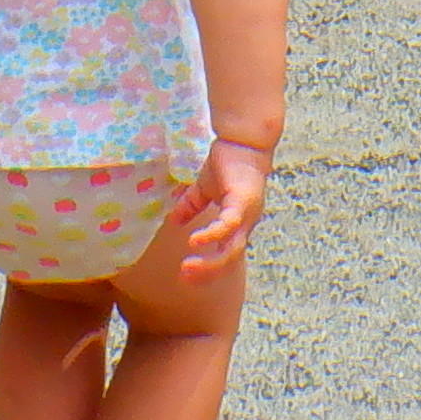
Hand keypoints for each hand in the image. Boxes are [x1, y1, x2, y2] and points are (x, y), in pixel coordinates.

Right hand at [177, 136, 273, 271]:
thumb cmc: (229, 163)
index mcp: (237, 224)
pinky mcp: (243, 202)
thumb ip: (190, 205)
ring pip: (232, 249)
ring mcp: (246, 215)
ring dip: (211, 262)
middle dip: (207, 272)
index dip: (207, 268)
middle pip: (230, 259)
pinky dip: (213, 235)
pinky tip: (195, 242)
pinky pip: (228, 224)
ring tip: (187, 268)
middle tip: (184, 279)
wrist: (243, 140)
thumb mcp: (203, 188)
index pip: (224, 255)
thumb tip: (173, 222)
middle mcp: (245, 224)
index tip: (184, 277)